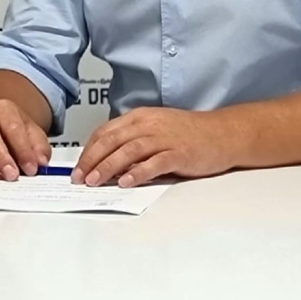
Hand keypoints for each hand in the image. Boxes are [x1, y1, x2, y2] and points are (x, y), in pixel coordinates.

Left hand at [72, 108, 236, 187]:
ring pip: (129, 150)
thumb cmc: (188, 133)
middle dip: (92, 160)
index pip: (105, 131)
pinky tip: (126, 182)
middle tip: (80, 177)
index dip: (88, 150)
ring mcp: (164, 138)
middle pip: (112, 140)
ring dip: (108, 166)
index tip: (78, 167)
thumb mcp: (155, 129)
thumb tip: (108, 162)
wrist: (222, 133)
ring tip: (95, 181)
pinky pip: (155, 162)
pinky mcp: (179, 153)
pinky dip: (138, 172)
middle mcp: (149, 124)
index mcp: (140, 117)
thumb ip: (133, 141)